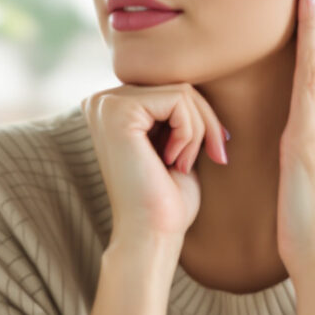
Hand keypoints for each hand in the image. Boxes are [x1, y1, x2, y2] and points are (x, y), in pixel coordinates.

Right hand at [82, 83, 227, 254]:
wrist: (151, 235)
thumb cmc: (166, 199)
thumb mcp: (177, 143)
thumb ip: (179, 110)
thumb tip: (203, 80)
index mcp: (111, 109)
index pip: (170, 89)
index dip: (200, 119)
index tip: (212, 152)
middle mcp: (101, 101)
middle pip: (178, 86)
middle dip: (204, 123)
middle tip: (209, 158)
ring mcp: (106, 104)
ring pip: (183, 92)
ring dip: (198, 131)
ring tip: (182, 164)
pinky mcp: (118, 111)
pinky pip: (180, 100)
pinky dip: (191, 133)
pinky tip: (174, 161)